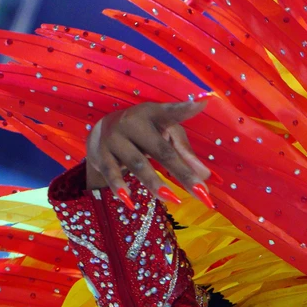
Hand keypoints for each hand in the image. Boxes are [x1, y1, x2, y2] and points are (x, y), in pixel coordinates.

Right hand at [85, 99, 212, 206]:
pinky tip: (130, 202)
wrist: (103, 131)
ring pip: (138, 163)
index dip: (184, 109)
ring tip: (173, 199)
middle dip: (182, 172)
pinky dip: (119, 187)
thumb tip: (205, 176)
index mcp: (154, 114)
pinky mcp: (100, 153)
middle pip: (161, 150)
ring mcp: (115, 138)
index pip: (171, 112)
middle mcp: (133, 123)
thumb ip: (185, 153)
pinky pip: (111, 172)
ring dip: (155, 182)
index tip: (201, 105)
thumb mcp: (166, 134)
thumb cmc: (145, 133)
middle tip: (201, 192)